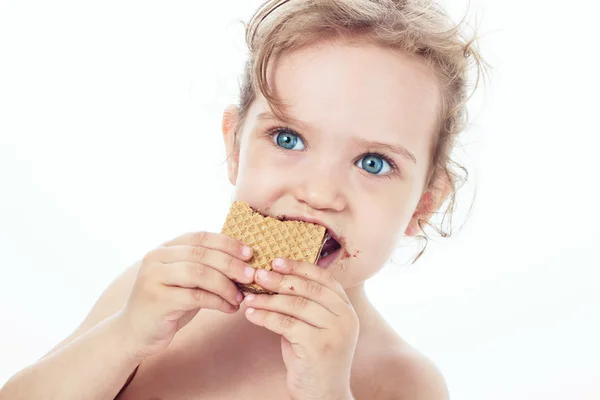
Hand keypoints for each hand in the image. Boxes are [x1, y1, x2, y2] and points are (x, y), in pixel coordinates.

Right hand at [117, 231, 254, 358]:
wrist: (134, 333)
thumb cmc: (168, 304)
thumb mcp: (186, 281)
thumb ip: (206, 268)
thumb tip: (244, 262)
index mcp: (165, 248)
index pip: (201, 237)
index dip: (227, 243)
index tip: (249, 253)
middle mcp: (156, 258)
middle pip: (202, 254)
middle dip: (231, 264)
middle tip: (251, 276)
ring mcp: (153, 277)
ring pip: (199, 273)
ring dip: (226, 285)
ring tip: (241, 297)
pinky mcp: (157, 300)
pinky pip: (196, 296)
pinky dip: (218, 302)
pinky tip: (230, 308)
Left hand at [243, 258, 358, 399]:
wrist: (323, 396)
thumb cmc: (313, 360)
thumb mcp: (313, 327)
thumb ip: (303, 305)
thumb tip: (274, 279)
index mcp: (346, 308)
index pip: (323, 278)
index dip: (299, 267)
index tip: (276, 261)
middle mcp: (345, 317)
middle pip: (308, 288)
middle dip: (280, 279)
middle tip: (257, 275)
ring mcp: (335, 332)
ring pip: (296, 305)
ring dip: (268, 299)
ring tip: (248, 297)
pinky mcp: (319, 346)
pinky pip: (286, 324)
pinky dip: (265, 317)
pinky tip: (251, 315)